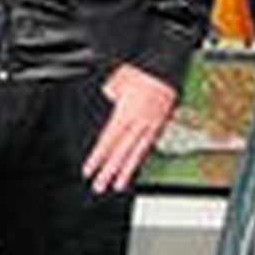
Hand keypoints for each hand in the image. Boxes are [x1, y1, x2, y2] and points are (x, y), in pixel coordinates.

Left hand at [81, 63, 177, 194]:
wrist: (165, 68)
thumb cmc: (142, 71)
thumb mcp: (118, 79)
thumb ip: (110, 92)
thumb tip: (108, 98)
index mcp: (125, 113)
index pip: (107, 141)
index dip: (97, 157)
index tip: (89, 170)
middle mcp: (137, 123)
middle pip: (120, 152)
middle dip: (109, 171)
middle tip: (100, 186)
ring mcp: (149, 126)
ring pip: (136, 153)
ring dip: (125, 171)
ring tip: (117, 185)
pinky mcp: (159, 126)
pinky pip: (148, 147)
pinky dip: (140, 159)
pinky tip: (134, 168)